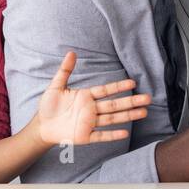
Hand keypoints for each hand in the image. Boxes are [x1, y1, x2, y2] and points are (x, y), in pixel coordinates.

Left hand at [37, 51, 151, 145]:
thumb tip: (71, 52)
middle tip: (147, 98)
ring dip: (127, 116)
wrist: (41, 126)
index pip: (106, 90)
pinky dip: (112, 134)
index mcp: (86, 96)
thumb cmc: (49, 106)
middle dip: (130, 101)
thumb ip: (65, 70)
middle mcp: (91, 109)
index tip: (133, 82)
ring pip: (112, 119)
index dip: (119, 86)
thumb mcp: (56, 86)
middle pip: (114, 104)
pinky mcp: (85, 136)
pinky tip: (125, 132)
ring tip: (143, 112)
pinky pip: (101, 135)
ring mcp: (89, 123)